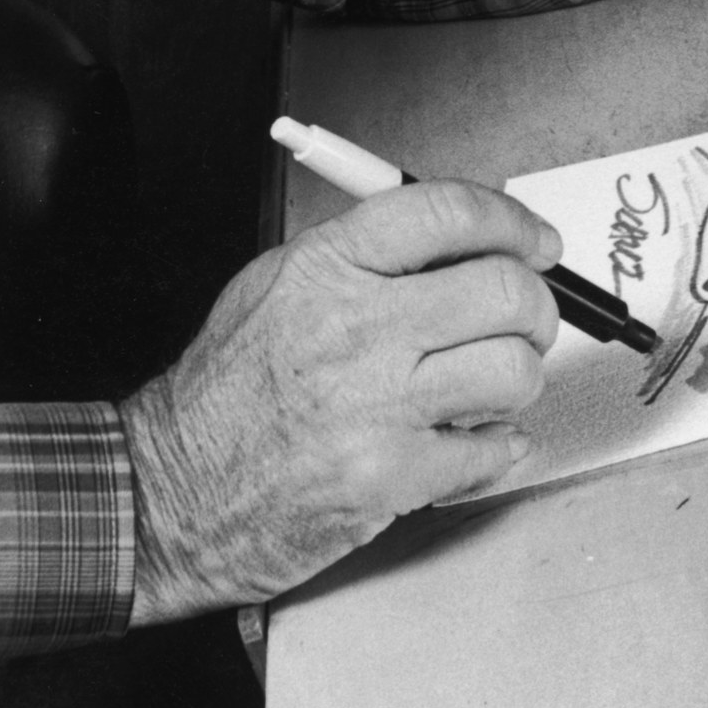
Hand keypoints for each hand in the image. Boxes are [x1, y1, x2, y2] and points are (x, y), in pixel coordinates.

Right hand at [118, 180, 561, 623]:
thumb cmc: (224, 396)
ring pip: (513, 371)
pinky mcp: (391, 479)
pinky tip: (474, 439)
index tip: (536, 241)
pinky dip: (498, 446)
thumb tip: (456, 240)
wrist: (172, 494)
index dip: (511, 221)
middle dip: (536, 305)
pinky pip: (493, 449)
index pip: (447, 213)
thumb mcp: (273, 287)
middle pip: (502, 290)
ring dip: (519, 378)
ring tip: (491, 384)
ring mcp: (376, 408)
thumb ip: (361, 256)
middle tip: (529, 318)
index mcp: (325, 269)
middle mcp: (355, 330)